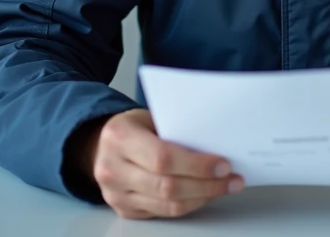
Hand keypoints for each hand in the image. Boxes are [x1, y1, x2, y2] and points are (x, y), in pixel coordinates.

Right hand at [85, 109, 244, 218]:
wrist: (98, 145)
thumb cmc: (130, 128)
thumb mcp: (147, 117)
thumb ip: (174, 130)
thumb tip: (214, 145)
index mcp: (119, 137)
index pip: (163, 157)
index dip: (196, 164)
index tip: (223, 164)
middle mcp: (113, 168)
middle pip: (167, 186)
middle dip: (206, 185)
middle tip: (232, 178)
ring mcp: (116, 194)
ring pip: (168, 206)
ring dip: (203, 197)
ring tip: (225, 187)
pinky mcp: (124, 210)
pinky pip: (163, 214)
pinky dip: (189, 204)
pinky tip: (204, 194)